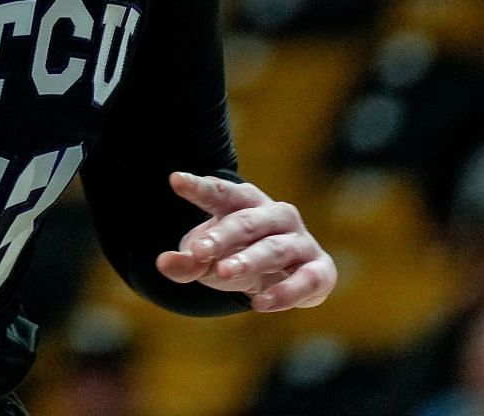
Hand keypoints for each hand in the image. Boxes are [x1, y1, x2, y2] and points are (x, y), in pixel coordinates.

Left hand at [155, 172, 336, 311]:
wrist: (286, 278)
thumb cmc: (241, 258)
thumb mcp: (210, 260)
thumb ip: (188, 262)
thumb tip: (164, 263)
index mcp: (247, 204)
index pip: (222, 192)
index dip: (199, 187)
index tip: (175, 180)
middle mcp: (277, 216)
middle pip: (247, 221)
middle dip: (222, 236)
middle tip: (198, 251)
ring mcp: (301, 241)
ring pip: (275, 248)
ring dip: (249, 260)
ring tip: (222, 273)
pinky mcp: (319, 270)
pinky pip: (306, 280)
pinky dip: (284, 292)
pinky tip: (258, 303)